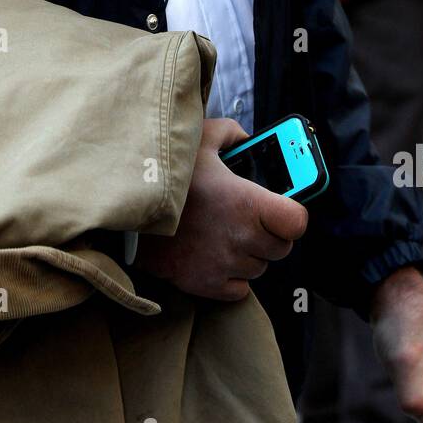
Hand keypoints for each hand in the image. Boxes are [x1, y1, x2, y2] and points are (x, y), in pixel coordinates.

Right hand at [134, 117, 308, 301]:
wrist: (124, 214)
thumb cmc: (164, 176)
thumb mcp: (198, 139)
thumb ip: (231, 133)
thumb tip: (246, 138)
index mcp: (248, 203)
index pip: (297, 222)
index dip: (292, 213)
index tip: (282, 208)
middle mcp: (242, 239)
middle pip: (282, 248)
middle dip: (271, 233)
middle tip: (249, 218)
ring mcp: (225, 266)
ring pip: (259, 268)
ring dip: (250, 254)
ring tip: (226, 233)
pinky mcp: (206, 286)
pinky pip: (238, 289)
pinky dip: (232, 276)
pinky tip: (215, 255)